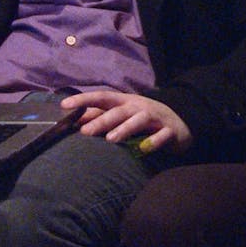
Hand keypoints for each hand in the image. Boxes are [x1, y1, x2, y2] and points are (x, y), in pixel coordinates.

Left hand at [60, 91, 192, 154]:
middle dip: (102, 120)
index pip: (101, 97)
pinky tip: (144, 148)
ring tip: (110, 140)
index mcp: (124, 102)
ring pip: (139, 120)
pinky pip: (162, 136)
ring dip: (125, 128)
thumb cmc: (143, 117)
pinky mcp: (169, 131)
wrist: (180, 121)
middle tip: (84, 131)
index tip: (65, 105)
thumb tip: (74, 118)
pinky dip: (154, 141)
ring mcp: (155, 118)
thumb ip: (99, 115)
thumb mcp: (122, 112)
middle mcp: (138, 107)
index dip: (83, 100)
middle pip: (118, 111)